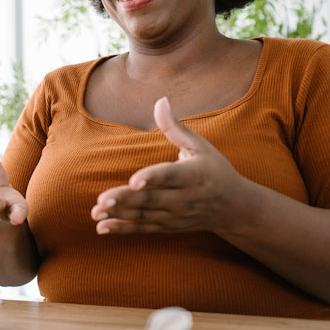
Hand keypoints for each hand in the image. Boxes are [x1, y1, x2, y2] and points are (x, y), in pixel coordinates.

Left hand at [91, 96, 248, 234]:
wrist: (234, 208)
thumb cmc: (215, 170)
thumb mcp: (200, 146)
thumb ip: (175, 128)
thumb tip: (160, 101)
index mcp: (192, 175)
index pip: (169, 176)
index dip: (151, 178)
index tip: (133, 181)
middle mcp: (183, 198)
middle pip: (151, 199)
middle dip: (126, 200)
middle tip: (101, 199)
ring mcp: (175, 215)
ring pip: (144, 216)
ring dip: (118, 215)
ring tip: (95, 212)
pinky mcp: (168, 226)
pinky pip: (143, 228)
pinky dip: (123, 229)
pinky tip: (102, 228)